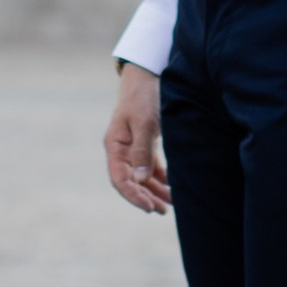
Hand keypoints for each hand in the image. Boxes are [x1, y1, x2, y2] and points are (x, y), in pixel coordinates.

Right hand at [103, 62, 169, 213]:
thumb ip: (142, 151)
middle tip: (162, 211)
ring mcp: (132, 147)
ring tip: (169, 205)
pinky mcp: (144, 144)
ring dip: (154, 191)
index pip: (120, 178)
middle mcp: (121, 149)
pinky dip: (160, 178)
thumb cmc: (143, 97)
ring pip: (141, 177)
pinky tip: (172, 188)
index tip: (149, 207)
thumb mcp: (144, 122)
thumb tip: (140, 180)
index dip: (133, 195)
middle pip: (130, 181)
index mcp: (115, 145)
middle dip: (145, 197)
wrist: (147, 76)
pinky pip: (150, 167)